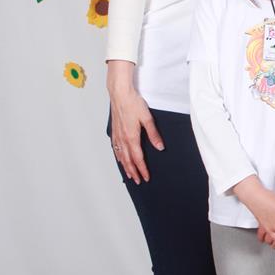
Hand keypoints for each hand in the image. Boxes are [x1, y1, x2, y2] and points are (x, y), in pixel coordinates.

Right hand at [107, 60, 163, 183]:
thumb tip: (160, 147)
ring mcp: (117, 135)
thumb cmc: (133, 103)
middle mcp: (123, 138)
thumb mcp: (147, 118)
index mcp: (131, 137)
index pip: (138, 158)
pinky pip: (115, 148)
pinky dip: (118, 156)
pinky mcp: (115, 131)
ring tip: (129, 174)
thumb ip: (153, 134)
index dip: (142, 169)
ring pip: (121, 155)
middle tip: (138, 181)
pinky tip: (120, 158)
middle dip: (134, 172)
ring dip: (125, 166)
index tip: (146, 177)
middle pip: (128, 160)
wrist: (120, 93)